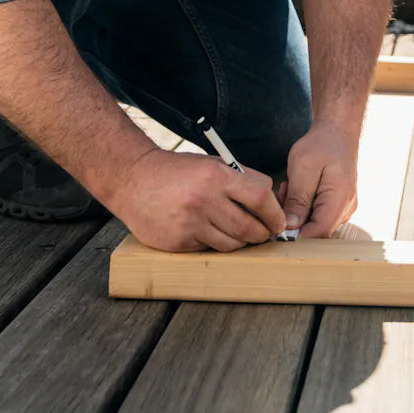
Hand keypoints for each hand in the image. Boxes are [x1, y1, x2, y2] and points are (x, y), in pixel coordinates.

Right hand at [109, 148, 284, 252]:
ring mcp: (189, 224)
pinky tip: (206, 231)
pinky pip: (208, 249)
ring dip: (239, 241)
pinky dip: (214, 243)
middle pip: (249, 228)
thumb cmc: (178, 171)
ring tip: (236, 232)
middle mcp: (203, 201)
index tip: (280, 222)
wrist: (133, 180)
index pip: (259, 199)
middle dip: (262, 234)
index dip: (275, 214)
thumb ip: (243, 179)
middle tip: (263, 233)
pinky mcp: (177, 242)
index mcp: (216, 176)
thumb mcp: (212, 164)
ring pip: (231, 244)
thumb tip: (272, 198)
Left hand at [282, 119, 359, 237]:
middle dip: (293, 221)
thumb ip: (297, 199)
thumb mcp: (303, 167)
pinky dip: (302, 208)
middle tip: (283, 194)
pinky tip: (297, 191)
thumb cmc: (322, 145)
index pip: (319, 233)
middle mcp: (346, 208)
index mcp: (340, 199)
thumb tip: (290, 227)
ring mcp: (343, 209)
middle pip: (316, 231)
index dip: (297, 235)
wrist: (337, 132)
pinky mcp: (336, 206)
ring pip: (314, 225)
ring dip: (296, 213)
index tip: (278, 223)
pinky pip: (317, 217)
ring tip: (290, 188)